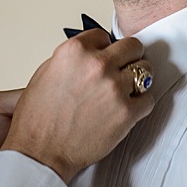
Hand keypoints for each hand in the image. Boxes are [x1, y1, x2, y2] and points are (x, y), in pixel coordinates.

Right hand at [1, 29, 153, 182]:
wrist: (40, 152)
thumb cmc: (38, 118)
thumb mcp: (46, 73)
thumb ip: (73, 59)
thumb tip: (91, 55)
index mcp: (74, 51)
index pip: (103, 35)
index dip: (105, 47)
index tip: (106, 55)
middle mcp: (96, 65)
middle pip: (132, 47)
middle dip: (128, 57)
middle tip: (124, 67)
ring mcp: (114, 88)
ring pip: (146, 71)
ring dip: (138, 79)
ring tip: (128, 89)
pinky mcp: (126, 113)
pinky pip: (148, 100)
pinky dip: (141, 104)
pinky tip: (128, 108)